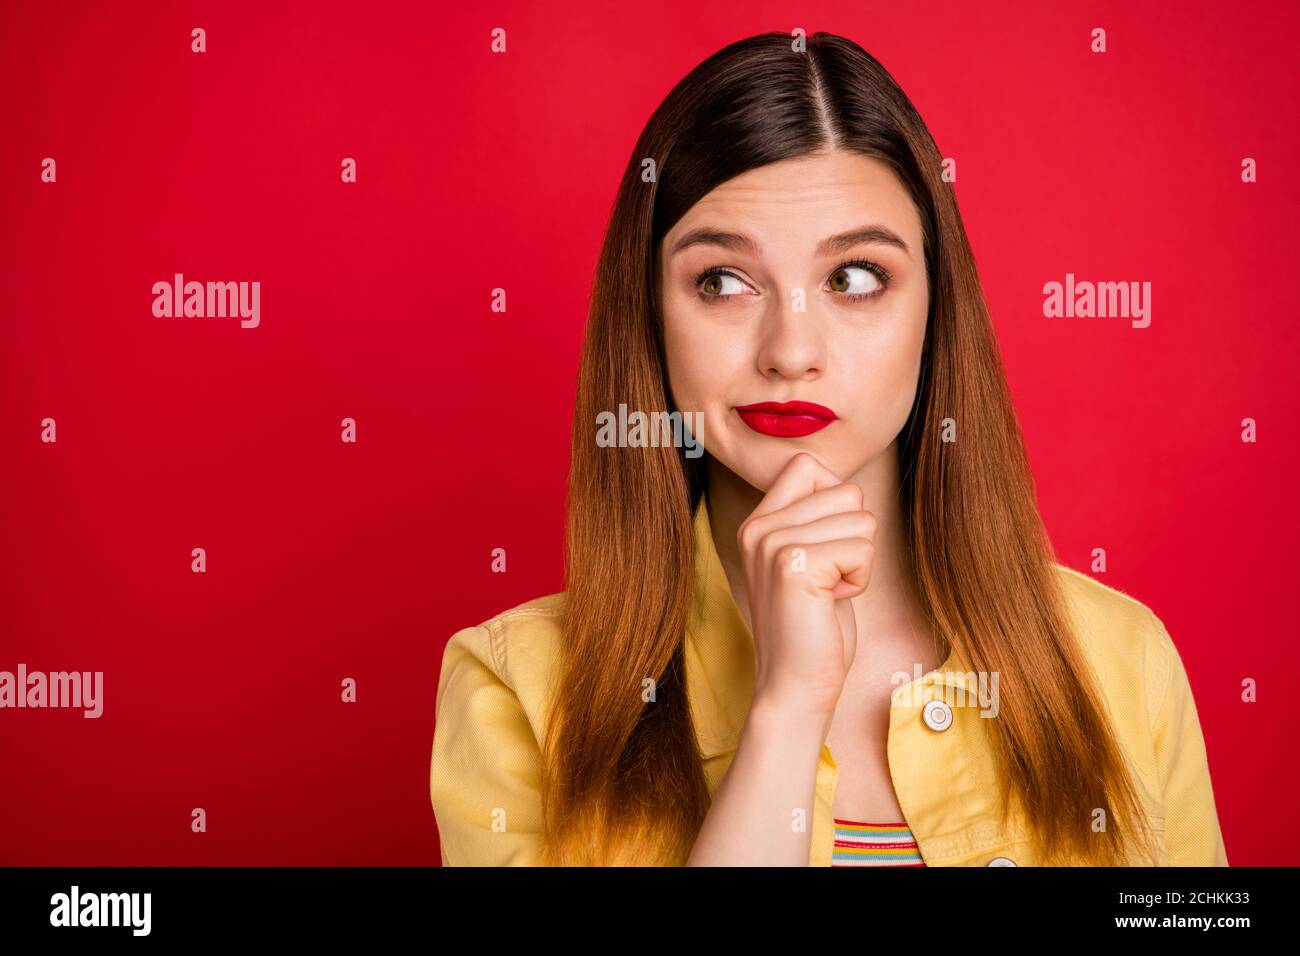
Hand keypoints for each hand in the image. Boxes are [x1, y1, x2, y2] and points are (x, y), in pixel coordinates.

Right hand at [737, 452, 876, 720]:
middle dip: (855, 538)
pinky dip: (860, 579)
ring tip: (828, 592)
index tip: (825, 548)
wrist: (794, 687)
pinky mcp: (794, 565)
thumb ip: (815, 520)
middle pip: (846, 492)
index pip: (808, 465)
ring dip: (859, 561)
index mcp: (758, 523)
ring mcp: (773, 544)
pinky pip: (862, 548)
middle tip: (827, 580)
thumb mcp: (807, 562)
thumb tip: (846, 485)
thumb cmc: (813, 629)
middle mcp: (759, 527)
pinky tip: (832, 602)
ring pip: (861, 519)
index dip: (837, 502)